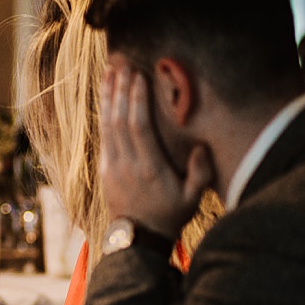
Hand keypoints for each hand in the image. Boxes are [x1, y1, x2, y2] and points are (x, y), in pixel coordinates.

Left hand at [99, 66, 213, 236]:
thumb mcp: (193, 199)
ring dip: (108, 97)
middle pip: (120, 120)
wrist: (138, 239)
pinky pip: (103, 136)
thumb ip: (200, 173)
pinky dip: (104, 114)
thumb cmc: (170, 216)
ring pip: (107, 125)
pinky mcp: (105, 168)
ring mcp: (113, 166)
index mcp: (150, 168)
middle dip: (121, 91)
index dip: (136, 100)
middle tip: (123, 65)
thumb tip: (201, 147)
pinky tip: (106, 97)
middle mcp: (127, 164)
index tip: (138, 77)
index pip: (139, 127)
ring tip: (109, 72)